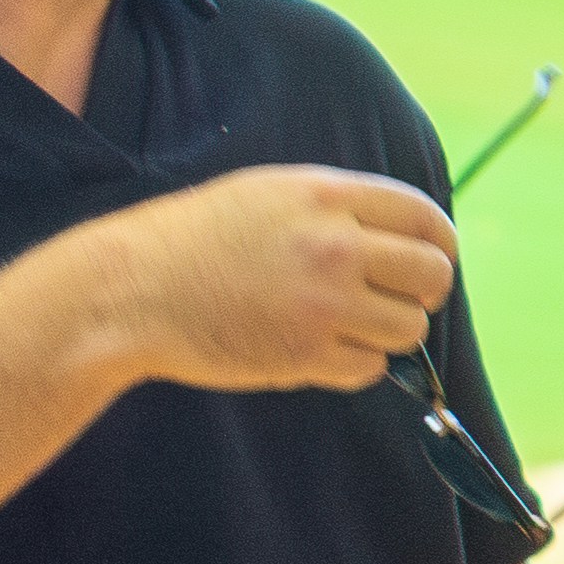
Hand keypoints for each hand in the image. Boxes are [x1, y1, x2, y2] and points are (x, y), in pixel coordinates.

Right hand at [63, 163, 456, 396]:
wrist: (125, 292)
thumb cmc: (187, 242)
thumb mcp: (262, 195)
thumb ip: (331, 209)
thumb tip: (399, 239)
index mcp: (324, 197)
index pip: (425, 218)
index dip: (438, 243)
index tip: (427, 258)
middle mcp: (333, 246)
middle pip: (432, 274)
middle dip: (420, 292)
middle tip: (389, 300)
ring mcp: (322, 303)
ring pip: (409, 327)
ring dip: (386, 332)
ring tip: (342, 327)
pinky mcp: (305, 354)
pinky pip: (369, 367)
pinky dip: (352, 364)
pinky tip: (312, 349)